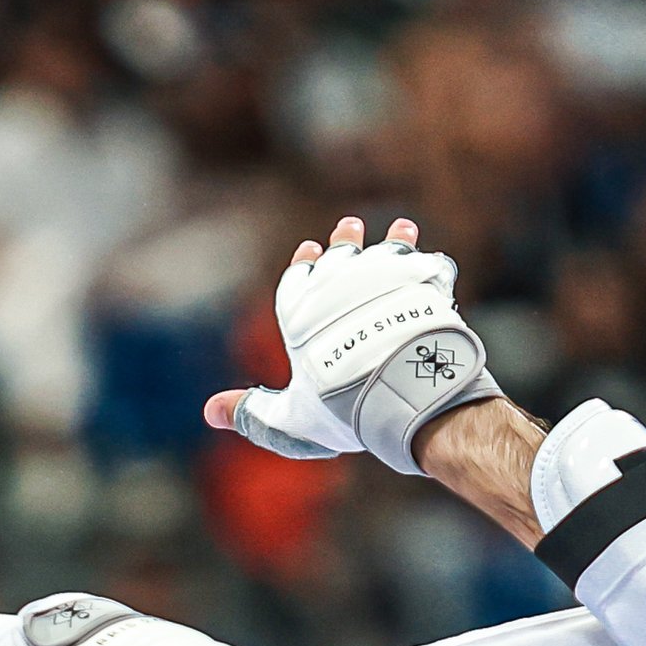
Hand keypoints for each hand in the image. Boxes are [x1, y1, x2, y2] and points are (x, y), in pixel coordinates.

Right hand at [203, 216, 497, 473]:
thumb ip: (251, 413)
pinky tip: (435, 265)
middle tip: (349, 225)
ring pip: (386, 252)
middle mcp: (340, 285)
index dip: (303, 268)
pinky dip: (430, 265)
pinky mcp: (423, 282)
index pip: (297, 281)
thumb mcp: (289, 420)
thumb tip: (209, 412)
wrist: (402, 387)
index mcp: (302, 313)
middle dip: (344, 241)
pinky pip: (428, 267)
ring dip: (392, 240)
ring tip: (402, 227)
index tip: (310, 250)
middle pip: (341, 257)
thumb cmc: (340, 408)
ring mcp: (385, 278)